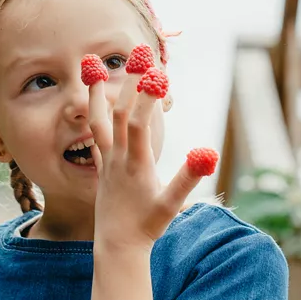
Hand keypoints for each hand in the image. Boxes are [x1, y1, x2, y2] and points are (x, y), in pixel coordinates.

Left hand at [86, 60, 217, 251]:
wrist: (118, 247)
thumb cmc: (147, 227)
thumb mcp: (171, 204)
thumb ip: (188, 178)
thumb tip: (208, 152)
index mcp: (136, 163)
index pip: (139, 123)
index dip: (146, 97)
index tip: (157, 72)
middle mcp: (118, 158)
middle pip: (120, 113)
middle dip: (129, 82)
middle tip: (137, 52)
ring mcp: (108, 162)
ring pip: (99, 121)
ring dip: (98, 93)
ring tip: (92, 65)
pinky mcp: (102, 168)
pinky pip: (96, 135)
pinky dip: (95, 115)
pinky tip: (94, 104)